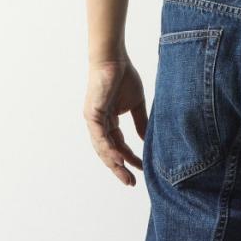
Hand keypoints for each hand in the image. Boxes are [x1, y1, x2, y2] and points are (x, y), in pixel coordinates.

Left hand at [83, 58, 147, 185]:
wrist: (114, 58)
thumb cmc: (124, 76)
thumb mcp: (137, 105)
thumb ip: (141, 123)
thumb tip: (147, 140)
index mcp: (109, 122)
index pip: (119, 146)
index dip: (130, 159)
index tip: (142, 169)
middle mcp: (99, 124)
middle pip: (109, 152)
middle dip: (120, 168)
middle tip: (131, 183)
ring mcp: (94, 120)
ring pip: (103, 148)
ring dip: (114, 164)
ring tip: (125, 176)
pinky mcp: (93, 114)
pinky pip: (100, 137)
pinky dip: (109, 149)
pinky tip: (118, 160)